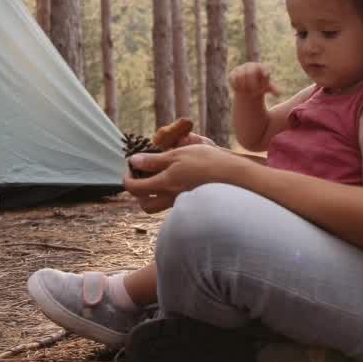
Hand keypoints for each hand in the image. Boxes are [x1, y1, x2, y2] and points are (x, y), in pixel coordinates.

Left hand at [124, 144, 249, 212]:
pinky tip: (178, 181)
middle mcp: (171, 197)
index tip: (130, 166)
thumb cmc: (208, 162)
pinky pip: (174, 204)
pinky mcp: (193, 202)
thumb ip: (154, 160)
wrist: (236, 177)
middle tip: (141, 177)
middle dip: (138, 193)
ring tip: (158, 179)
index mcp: (164, 184)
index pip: (134, 188)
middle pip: (145, 205)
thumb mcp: (178, 154)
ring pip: (159, 207)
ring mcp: (182, 202)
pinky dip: (169, 195)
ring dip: (153, 196)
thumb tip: (133, 162)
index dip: (127, 178)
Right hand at [228, 62, 280, 98]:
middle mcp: (251, 65)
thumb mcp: (268, 88)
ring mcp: (241, 68)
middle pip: (250, 72)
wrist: (249, 86)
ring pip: (240, 76)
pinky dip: (236, 86)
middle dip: (252, 84)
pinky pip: (233, 79)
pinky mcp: (233, 73)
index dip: (265, 70)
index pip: (264, 67)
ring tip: (247, 92)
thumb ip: (274, 89)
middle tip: (255, 94)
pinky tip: (239, 90)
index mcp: (261, 67)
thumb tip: (280, 92)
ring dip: (244, 86)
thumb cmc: (261, 86)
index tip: (266, 74)